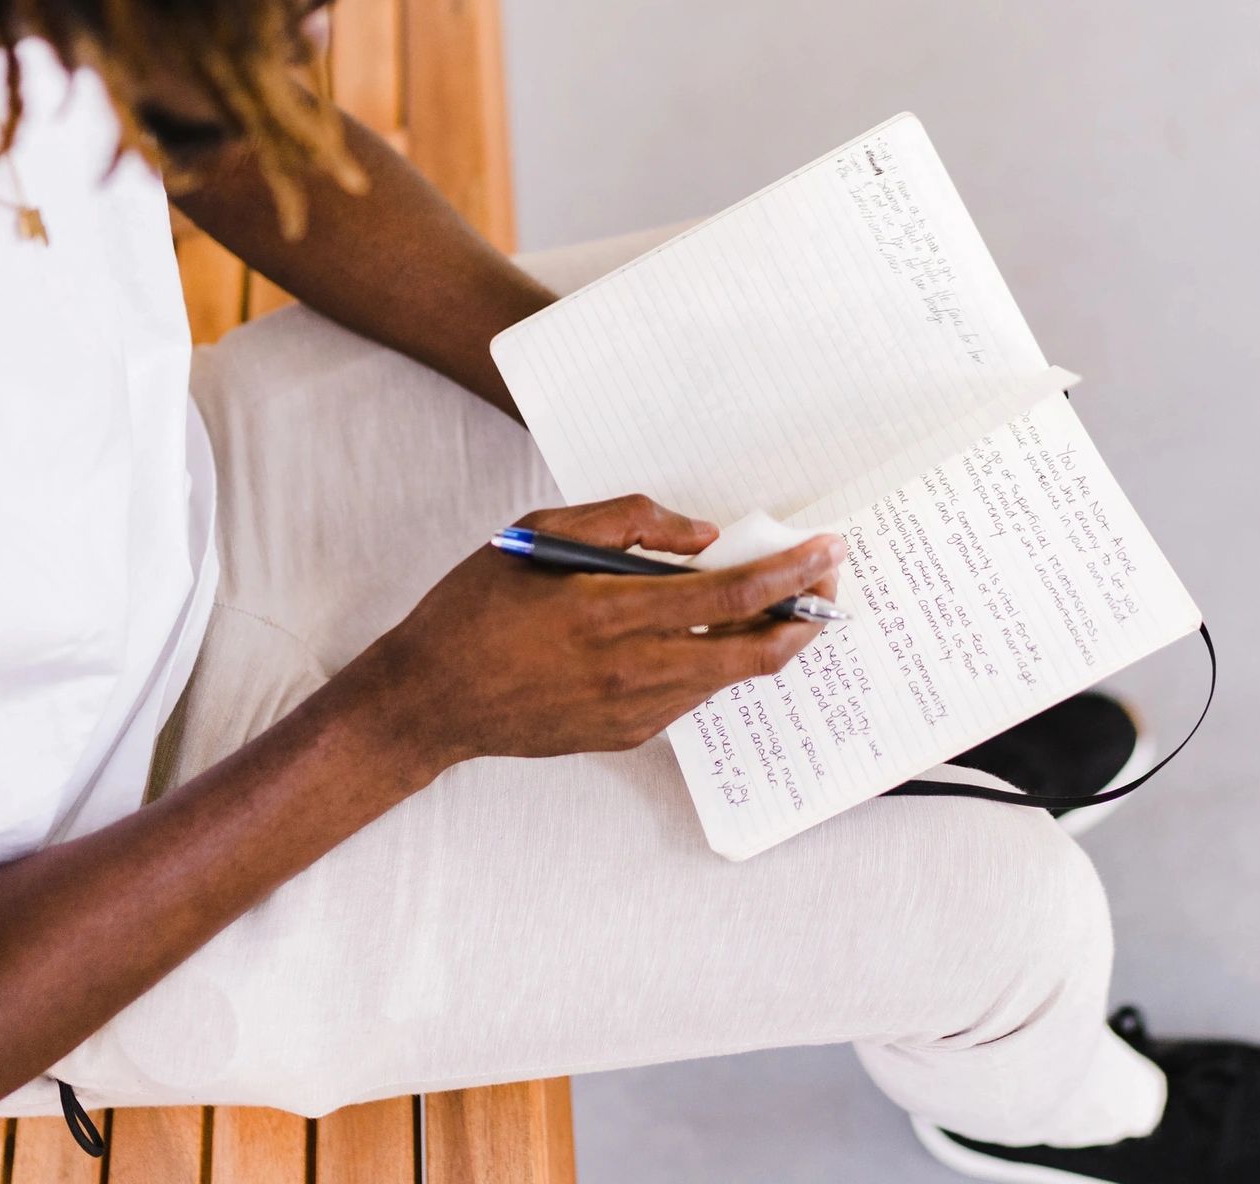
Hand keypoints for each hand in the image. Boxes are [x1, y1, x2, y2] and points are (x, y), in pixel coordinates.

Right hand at [350, 494, 844, 768]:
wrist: (431, 700)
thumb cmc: (477, 608)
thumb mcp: (541, 533)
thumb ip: (628, 523)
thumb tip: (702, 535)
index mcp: (614, 612)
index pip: (733, 595)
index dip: (792, 573)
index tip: (829, 549)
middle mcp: (635, 669)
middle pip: (755, 650)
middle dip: (807, 615)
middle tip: (827, 582)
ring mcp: (635, 710)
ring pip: (730, 677)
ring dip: (766, 640)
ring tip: (780, 603)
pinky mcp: (628, 735)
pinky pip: (692, 694)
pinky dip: (714, 662)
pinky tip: (707, 636)